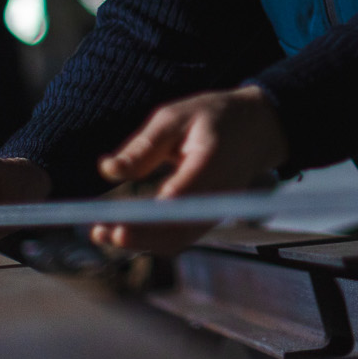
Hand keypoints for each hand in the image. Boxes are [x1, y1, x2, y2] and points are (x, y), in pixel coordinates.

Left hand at [93, 84, 288, 253]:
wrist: (259, 128)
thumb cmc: (216, 117)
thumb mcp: (176, 116)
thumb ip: (143, 145)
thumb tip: (108, 169)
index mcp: (211, 162)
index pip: (178, 200)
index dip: (145, 219)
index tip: (113, 223)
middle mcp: (219, 194)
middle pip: (178, 230)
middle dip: (137, 237)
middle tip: (99, 231)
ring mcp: (218, 210)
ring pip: (178, 239)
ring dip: (140, 242)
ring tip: (102, 233)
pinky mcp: (211, 217)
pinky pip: (182, 236)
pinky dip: (153, 239)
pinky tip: (125, 231)